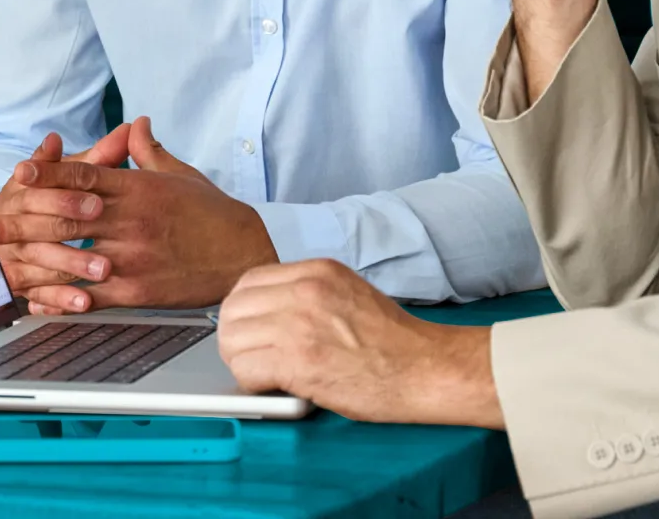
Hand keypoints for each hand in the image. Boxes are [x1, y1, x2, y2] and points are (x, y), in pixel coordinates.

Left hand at [0, 117, 275, 312]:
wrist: (246, 254)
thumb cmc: (212, 213)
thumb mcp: (181, 175)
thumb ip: (149, 151)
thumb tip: (135, 124)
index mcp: (137, 188)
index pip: (84, 177)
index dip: (48, 174)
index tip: (18, 173)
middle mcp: (130, 220)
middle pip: (66, 216)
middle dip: (23, 219)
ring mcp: (131, 257)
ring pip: (71, 257)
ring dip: (30, 261)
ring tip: (0, 263)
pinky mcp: (138, 290)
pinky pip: (90, 295)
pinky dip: (60, 298)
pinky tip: (36, 300)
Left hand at [216, 259, 499, 425]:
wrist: (426, 369)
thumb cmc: (394, 342)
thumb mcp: (349, 293)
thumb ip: (306, 295)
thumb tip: (266, 313)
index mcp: (316, 271)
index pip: (248, 282)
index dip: (243, 310)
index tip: (251, 330)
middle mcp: (304, 290)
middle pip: (233, 309)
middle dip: (235, 337)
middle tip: (252, 357)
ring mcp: (299, 324)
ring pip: (232, 339)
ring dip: (241, 361)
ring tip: (264, 374)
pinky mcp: (298, 361)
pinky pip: (245, 368)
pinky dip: (252, 382)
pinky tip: (274, 387)